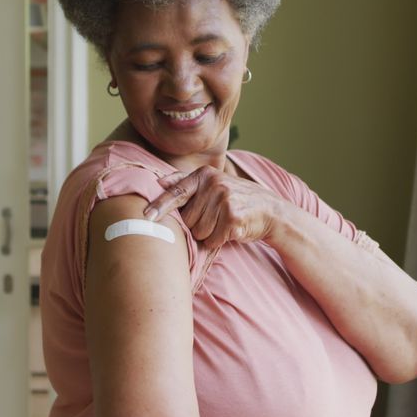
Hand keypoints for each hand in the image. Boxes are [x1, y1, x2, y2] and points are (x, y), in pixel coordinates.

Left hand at [144, 165, 285, 249]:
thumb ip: (185, 182)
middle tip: (213, 218)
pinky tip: (230, 231)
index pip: (177, 192)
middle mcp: (214, 185)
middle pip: (187, 219)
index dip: (160, 206)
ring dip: (208, 234)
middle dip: (196, 225)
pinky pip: (212, 240)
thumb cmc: (235, 199)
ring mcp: (224, 201)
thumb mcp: (212, 182)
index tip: (146, 216)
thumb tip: (159, 181)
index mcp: (205, 175)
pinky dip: (218, 241)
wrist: (270, 210)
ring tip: (222, 224)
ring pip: (198, 232)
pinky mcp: (233, 218)